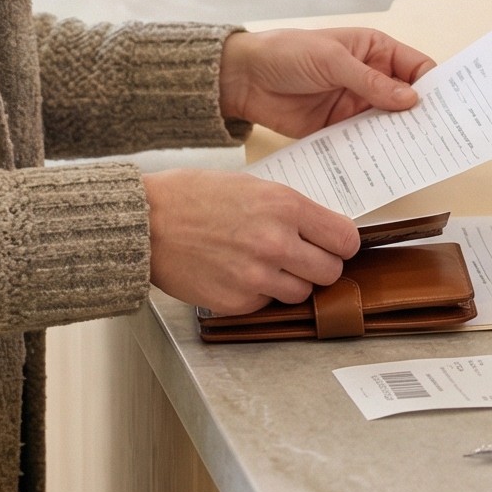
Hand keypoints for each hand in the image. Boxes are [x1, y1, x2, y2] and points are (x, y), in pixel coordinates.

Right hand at [143, 168, 361, 312]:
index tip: (332, 244)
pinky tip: (239, 274)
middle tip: (301, 258)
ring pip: (302, 294)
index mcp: (284, 207)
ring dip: (291, 283)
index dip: (341, 244)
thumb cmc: (194, 197)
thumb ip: (291, 210)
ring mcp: (256, 277)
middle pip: (331, 272)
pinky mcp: (236, 302)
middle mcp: (276, 243)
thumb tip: (322, 231)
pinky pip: (267, 304)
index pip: (345, 239)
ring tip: (264, 265)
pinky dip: (260, 294)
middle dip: (320, 266)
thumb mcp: (252, 186)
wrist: (146, 222)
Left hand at [218, 26, 432, 137]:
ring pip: (389, 124)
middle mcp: (371, 78)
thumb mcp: (332, 60)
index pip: (416, 68)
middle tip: (440, 137)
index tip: (450, 107)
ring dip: (400, 137)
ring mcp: (355, 105)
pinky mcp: (338, 128)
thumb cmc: (287, 53)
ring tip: (418, 155)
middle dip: (422, 116)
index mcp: (374, 50)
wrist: (244, 79)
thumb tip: (410, 99)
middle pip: (407, 100)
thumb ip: (370, 81)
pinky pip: (364, 141)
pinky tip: (386, 162)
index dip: (434, 85)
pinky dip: (375, 151)